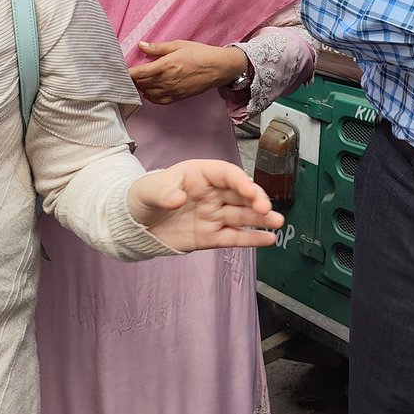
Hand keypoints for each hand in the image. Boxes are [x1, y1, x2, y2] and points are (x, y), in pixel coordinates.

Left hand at [127, 158, 283, 250]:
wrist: (135, 224)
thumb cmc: (144, 196)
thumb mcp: (149, 189)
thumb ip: (164, 192)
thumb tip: (178, 198)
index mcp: (201, 175)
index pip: (227, 174)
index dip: (241, 181)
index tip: (250, 190)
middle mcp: (212, 194)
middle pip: (240, 194)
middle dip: (256, 200)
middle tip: (267, 209)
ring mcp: (213, 215)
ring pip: (242, 216)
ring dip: (261, 219)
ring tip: (278, 223)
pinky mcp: (210, 236)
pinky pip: (234, 236)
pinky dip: (251, 239)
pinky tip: (268, 239)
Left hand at [129, 40, 246, 104]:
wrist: (218, 68)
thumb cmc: (199, 53)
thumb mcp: (178, 45)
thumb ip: (158, 48)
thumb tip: (141, 45)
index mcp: (165, 66)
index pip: (138, 73)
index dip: (127, 73)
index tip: (120, 70)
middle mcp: (166, 81)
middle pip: (141, 84)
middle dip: (132, 80)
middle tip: (127, 74)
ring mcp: (171, 91)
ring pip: (147, 93)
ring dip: (141, 88)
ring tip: (138, 81)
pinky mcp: (177, 97)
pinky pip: (158, 100)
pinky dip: (150, 96)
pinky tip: (149, 90)